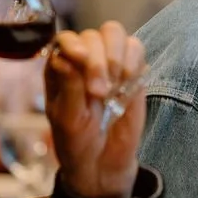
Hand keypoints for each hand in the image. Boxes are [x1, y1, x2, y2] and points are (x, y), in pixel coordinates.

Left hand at [44, 24, 145, 197]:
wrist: (103, 163)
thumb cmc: (77, 141)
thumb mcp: (67, 119)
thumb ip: (68, 87)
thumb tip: (65, 57)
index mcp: (61, 68)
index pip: (65, 39)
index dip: (74, 44)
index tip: (81, 60)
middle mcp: (84, 59)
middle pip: (93, 35)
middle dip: (98, 61)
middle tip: (100, 92)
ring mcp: (110, 63)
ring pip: (116, 34)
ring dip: (117, 56)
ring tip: (116, 85)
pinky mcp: (133, 71)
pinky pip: (137, 49)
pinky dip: (134, 62)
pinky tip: (127, 85)